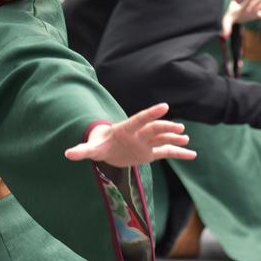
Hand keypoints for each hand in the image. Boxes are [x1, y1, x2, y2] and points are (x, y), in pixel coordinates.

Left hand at [65, 103, 195, 166]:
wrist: (106, 148)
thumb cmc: (99, 144)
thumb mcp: (91, 149)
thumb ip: (82, 151)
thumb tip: (67, 154)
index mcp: (125, 129)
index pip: (139, 119)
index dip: (150, 113)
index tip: (164, 106)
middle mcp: (138, 134)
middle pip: (153, 128)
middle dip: (166, 127)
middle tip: (179, 128)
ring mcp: (145, 142)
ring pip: (162, 138)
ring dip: (174, 137)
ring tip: (185, 138)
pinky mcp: (150, 152)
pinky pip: (166, 152)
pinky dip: (179, 153)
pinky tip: (192, 154)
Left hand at [222, 0, 260, 36]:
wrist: (233, 16)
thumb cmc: (230, 17)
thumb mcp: (226, 22)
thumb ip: (226, 28)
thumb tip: (224, 35)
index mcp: (242, 7)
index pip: (246, 1)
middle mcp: (249, 7)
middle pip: (257, 1)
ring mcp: (254, 10)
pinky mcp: (257, 14)